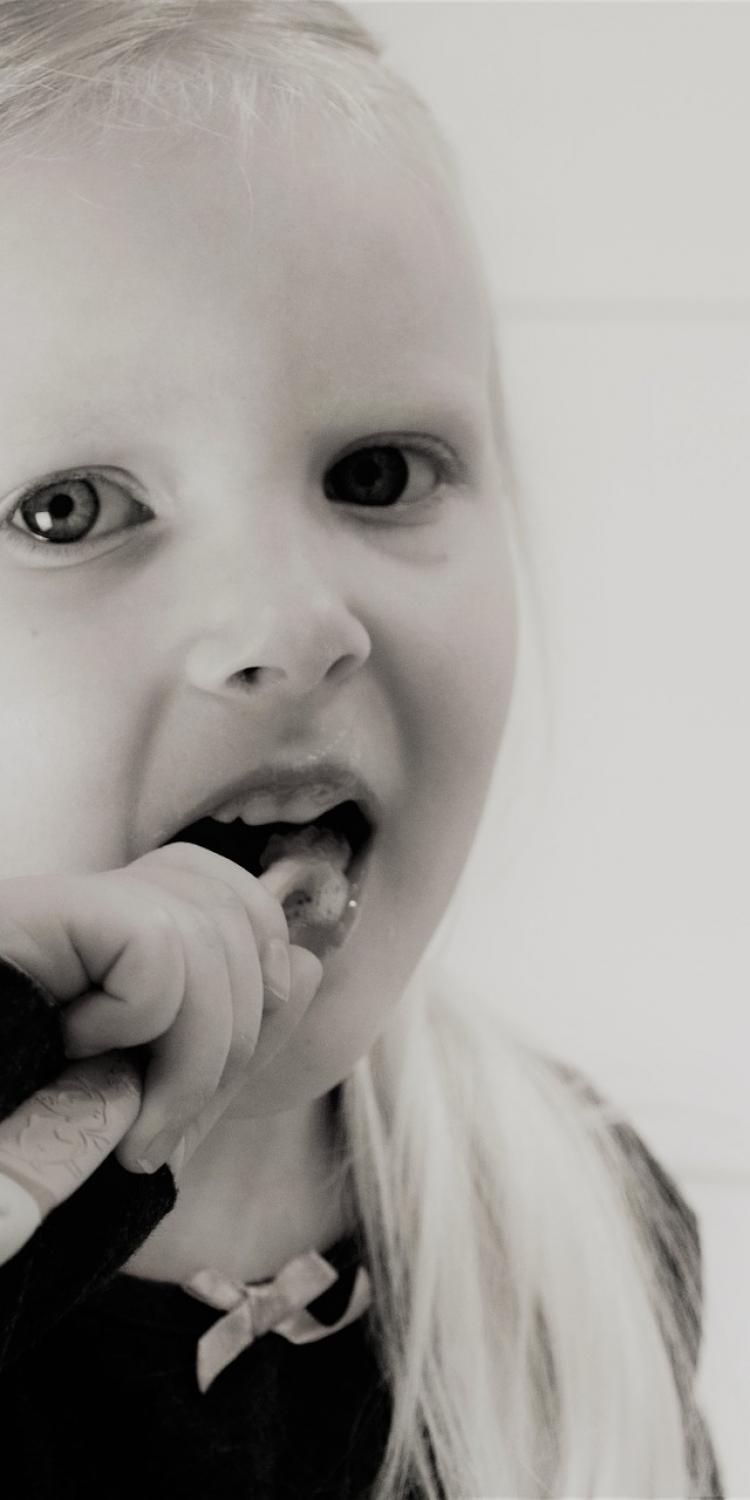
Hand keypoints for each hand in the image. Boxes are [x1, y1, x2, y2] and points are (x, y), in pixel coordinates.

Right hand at [0, 843, 322, 1176]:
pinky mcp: (23, 916)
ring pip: (207, 922)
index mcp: (102, 957)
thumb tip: (303, 963)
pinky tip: (77, 1061)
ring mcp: (44, 912)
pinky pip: (159, 945)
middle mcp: (72, 918)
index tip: (201, 1084)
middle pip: (232, 905)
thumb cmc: (16, 1181)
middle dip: (236, 1037)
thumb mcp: (141, 1117)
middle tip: (159, 1127)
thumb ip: (220, 1045)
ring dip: (193, 1051)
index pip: (226, 896)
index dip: (256, 980)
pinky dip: (145, 1026)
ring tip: (126, 1122)